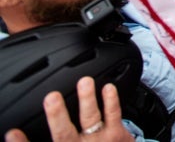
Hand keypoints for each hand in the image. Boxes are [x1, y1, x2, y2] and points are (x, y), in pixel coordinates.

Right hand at [5, 77, 131, 141]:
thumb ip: (36, 141)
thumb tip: (15, 134)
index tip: (13, 132)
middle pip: (64, 134)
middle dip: (57, 115)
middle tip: (51, 97)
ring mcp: (98, 140)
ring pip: (90, 118)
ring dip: (87, 99)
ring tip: (84, 82)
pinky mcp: (116, 133)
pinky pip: (113, 114)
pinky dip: (110, 101)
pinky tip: (108, 88)